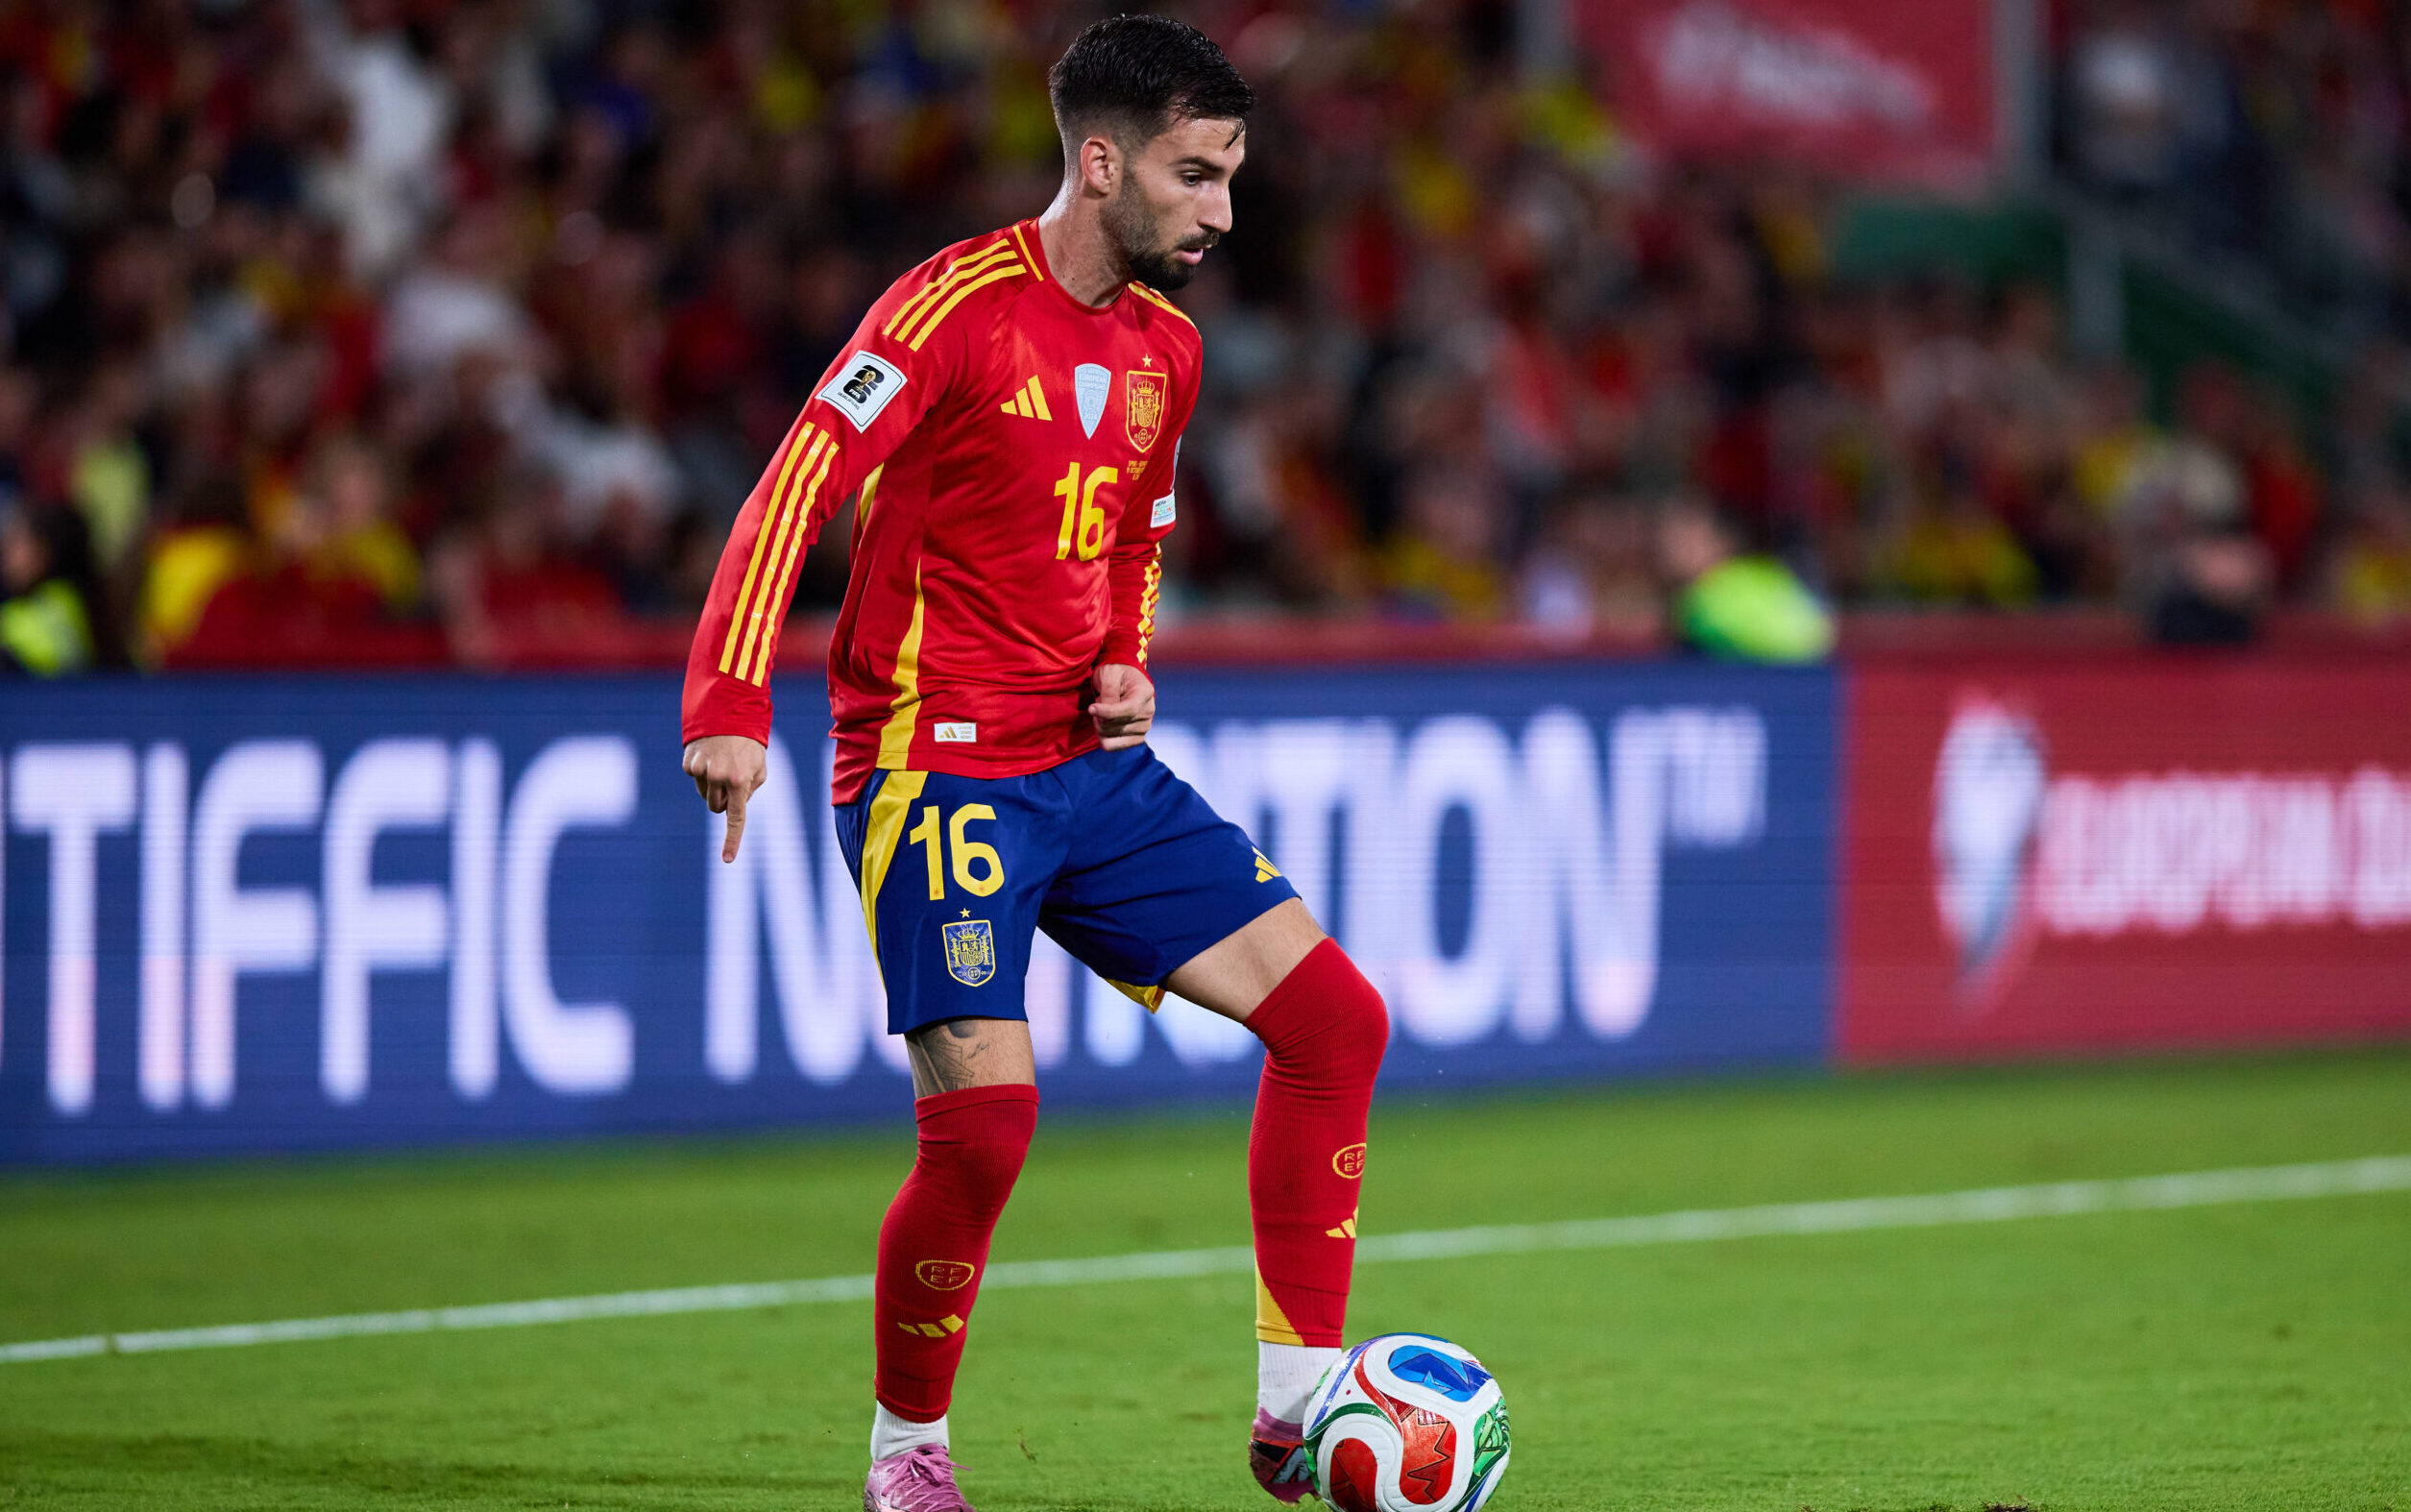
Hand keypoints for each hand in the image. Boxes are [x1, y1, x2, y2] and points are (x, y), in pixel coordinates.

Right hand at [683, 735, 768, 862]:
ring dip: (712, 786)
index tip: (727, 859)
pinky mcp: (688, 763)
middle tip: (730, 781)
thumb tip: (732, 807)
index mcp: (740, 781)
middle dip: (723, 801)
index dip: (732, 840)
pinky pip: (694, 779)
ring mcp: (701, 770)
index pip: (735, 818)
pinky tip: (710, 756)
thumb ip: (750, 791)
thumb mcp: (759, 768)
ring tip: (722, 763)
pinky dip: (701, 772)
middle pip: (716, 808)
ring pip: (704, 795)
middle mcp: (719, 778)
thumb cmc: (748, 744)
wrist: (727, 713)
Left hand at [1088, 662, 1154, 750]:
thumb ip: (1109, 691)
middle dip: (1099, 715)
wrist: (1124, 681)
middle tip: (1099, 702)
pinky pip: (1112, 746)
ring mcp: (1144, 727)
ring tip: (1105, 709)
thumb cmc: (1116, 674)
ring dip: (1100, 723)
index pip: (1128, 709)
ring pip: (1110, 736)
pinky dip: (1103, 736)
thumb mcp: (1109, 673)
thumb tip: (1105, 714)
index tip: (1091, 708)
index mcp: (1145, 692)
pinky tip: (1106, 722)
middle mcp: (1148, 711)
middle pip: (1115, 725)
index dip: (1107, 712)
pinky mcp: (1136, 738)